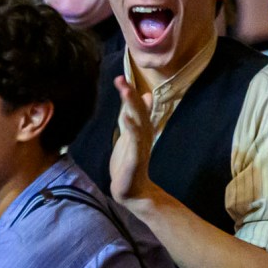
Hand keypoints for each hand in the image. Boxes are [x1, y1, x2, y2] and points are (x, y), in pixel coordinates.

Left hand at [108, 75, 156, 202]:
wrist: (132, 191)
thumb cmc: (129, 162)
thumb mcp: (132, 135)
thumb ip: (137, 116)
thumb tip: (146, 95)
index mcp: (141, 128)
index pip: (137, 106)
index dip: (131, 92)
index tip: (122, 77)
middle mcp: (144, 134)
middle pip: (138, 110)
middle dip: (130, 94)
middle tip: (121, 78)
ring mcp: (140, 145)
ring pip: (138, 121)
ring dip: (132, 105)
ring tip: (126, 91)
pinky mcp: (136, 157)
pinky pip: (134, 140)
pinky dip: (131, 127)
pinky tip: (125, 117)